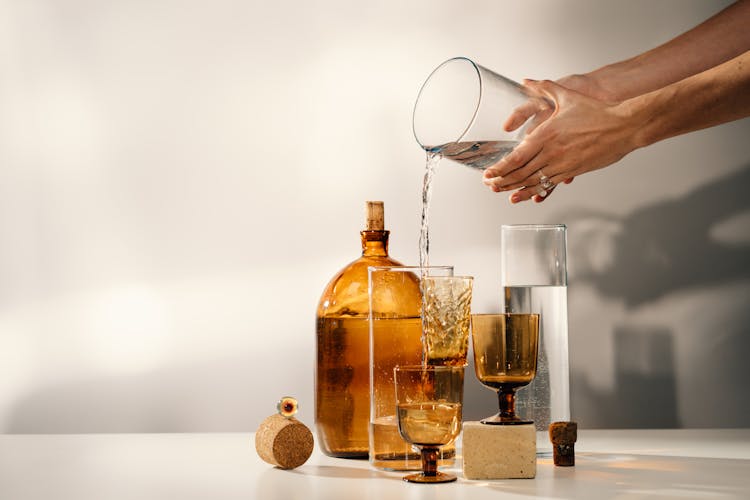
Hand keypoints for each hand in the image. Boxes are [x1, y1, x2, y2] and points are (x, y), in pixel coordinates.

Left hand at [483, 79, 636, 202]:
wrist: (626, 125)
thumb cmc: (598, 111)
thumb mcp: (567, 95)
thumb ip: (544, 88)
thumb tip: (527, 80)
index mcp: (547, 134)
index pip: (517, 156)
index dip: (500, 168)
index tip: (488, 173)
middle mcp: (552, 152)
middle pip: (522, 172)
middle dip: (503, 181)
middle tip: (490, 185)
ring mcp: (564, 164)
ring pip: (535, 181)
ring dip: (517, 188)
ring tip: (503, 193)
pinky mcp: (574, 171)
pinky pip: (551, 184)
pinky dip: (537, 191)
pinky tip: (528, 196)